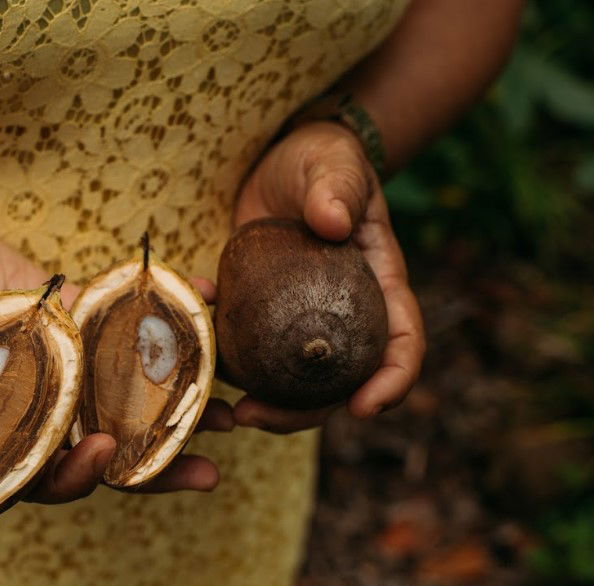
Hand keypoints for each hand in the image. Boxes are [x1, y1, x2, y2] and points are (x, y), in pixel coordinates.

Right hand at [0, 217, 227, 501]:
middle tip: (207, 463)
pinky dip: (166, 322)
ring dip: (176, 405)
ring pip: (122, 397)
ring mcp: (58, 368)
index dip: (69, 476)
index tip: (101, 456)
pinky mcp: (74, 322)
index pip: (32, 475)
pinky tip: (210, 306)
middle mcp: (30, 410)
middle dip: (151, 462)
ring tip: (233, 409)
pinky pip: (121, 329)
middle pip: (95, 448)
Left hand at [231, 120, 424, 432]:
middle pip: (336, 382)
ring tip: (224, 409)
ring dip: (259, 403)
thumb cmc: (321, 161)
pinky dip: (221, 354)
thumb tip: (332, 222)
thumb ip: (337, 188)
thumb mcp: (333, 165)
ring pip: (289, 381)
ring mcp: (300, 323)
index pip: (400, 342)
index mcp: (379, 287)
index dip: (391, 381)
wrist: (281, 163)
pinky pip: (245, 349)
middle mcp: (344, 317)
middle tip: (255, 416)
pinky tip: (193, 337)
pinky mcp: (261, 317)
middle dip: (302, 414)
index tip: (365, 407)